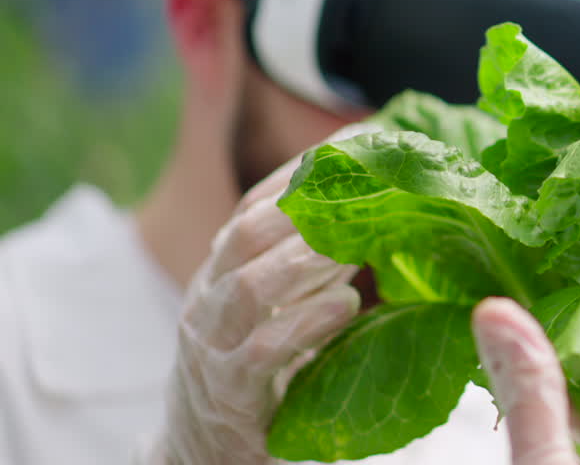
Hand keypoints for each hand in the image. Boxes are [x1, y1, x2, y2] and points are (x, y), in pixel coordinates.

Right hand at [139, 125, 372, 464]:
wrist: (203, 454)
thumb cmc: (255, 371)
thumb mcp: (271, 309)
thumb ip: (309, 268)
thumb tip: (375, 216)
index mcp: (222, 270)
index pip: (255, 204)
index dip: (303, 172)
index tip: (355, 147)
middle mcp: (210, 299)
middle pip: (247, 231)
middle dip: (306, 207)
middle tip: (365, 195)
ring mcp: (213, 347)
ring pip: (250, 286)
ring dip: (308, 259)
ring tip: (357, 247)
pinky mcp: (231, 396)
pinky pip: (261, 352)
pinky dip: (306, 324)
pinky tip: (348, 307)